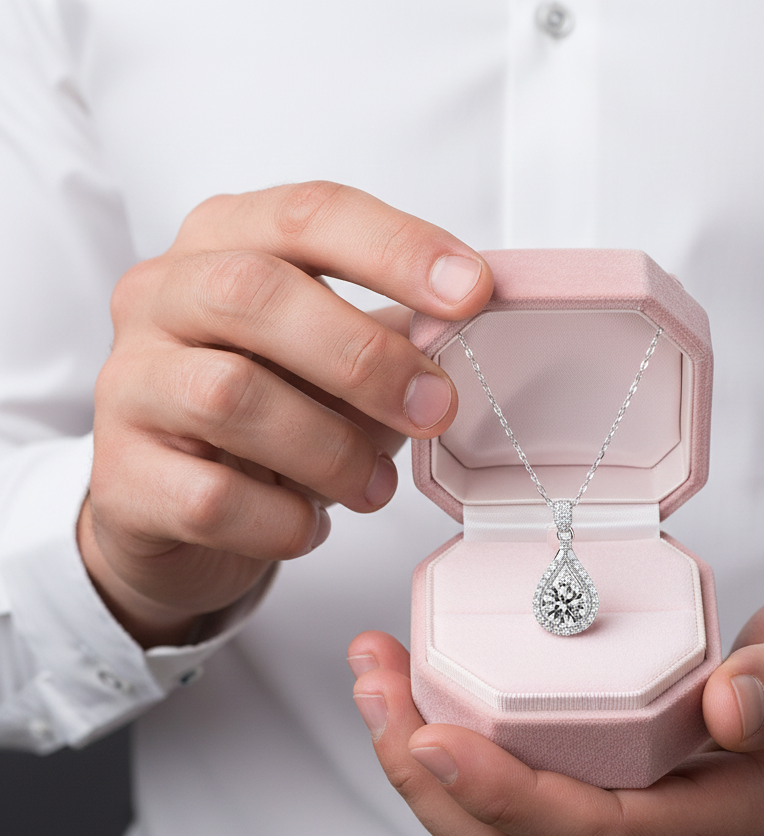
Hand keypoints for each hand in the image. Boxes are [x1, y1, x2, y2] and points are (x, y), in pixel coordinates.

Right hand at [80, 182, 491, 646]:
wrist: (176, 510)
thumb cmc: (270, 416)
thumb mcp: (330, 361)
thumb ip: (386, 339)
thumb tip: (458, 335)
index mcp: (222, 245)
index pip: (308, 216)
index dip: (397, 248)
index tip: (473, 291)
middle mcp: (160, 298)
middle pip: (254, 292)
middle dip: (364, 356)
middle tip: (434, 409)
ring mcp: (129, 384)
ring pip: (231, 398)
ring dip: (331, 451)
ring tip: (371, 486)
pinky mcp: (122, 476)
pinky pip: (215, 498)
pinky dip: (285, 520)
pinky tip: (307, 522)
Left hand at [349, 580, 763, 835]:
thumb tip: (730, 706)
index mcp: (731, 822)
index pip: (596, 833)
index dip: (507, 794)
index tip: (435, 736)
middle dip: (432, 779)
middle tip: (377, 686)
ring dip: (429, 777)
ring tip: (381, 688)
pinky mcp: (620, 819)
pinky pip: (521, 820)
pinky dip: (460, 773)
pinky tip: (428, 709)